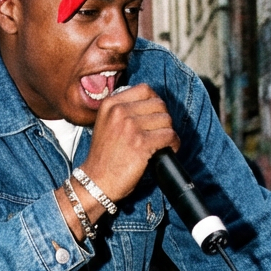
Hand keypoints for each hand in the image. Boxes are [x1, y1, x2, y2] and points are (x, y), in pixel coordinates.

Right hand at [56, 84, 178, 242]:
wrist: (96, 181)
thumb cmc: (104, 157)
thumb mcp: (106, 124)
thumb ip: (123, 111)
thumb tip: (152, 105)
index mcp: (110, 104)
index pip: (144, 89)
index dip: (155, 102)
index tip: (155, 115)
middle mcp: (119, 111)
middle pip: (158, 104)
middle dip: (163, 119)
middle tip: (159, 133)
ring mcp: (130, 126)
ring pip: (166, 120)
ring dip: (168, 133)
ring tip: (162, 143)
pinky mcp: (141, 143)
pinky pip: (169, 136)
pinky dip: (174, 144)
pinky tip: (168, 150)